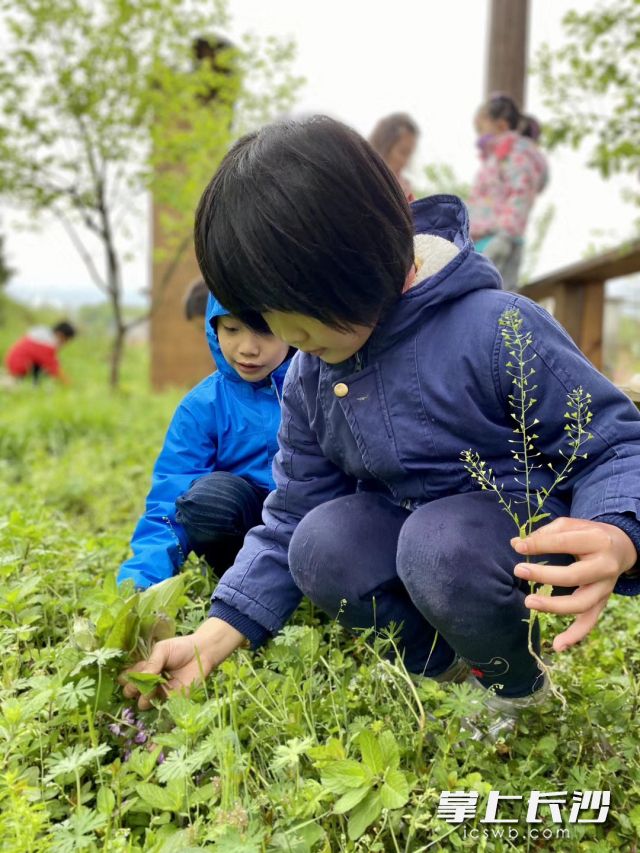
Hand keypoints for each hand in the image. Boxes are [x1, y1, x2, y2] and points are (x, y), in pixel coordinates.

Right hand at [119, 617, 245, 709]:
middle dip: (132, 689)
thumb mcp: (162, 650)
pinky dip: (157, 705)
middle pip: (131, 692)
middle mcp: (149, 683)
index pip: (127, 677)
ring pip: (143, 702)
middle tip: (140, 683)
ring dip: (144, 697)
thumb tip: (140, 678)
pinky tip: (159, 696)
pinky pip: (160, 708)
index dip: (127, 677)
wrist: (202, 653)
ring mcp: (159, 693)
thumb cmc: (180, 648)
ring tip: (153, 688)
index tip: (131, 673)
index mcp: (144, 669)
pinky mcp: (171, 701)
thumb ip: (151, 663)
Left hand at [511, 517, 636, 652]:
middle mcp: (604, 566)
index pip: (565, 543)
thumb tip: (517, 544)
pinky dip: (575, 636)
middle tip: (518, 570)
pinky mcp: (602, 602)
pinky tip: (557, 645)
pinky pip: (590, 622)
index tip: (518, 547)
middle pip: (574, 576)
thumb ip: (545, 533)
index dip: (540, 545)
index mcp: (596, 541)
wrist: (620, 547)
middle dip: (544, 575)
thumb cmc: (588, 534)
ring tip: (529, 602)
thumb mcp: (571, 525)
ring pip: (581, 604)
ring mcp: (605, 588)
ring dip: (554, 606)